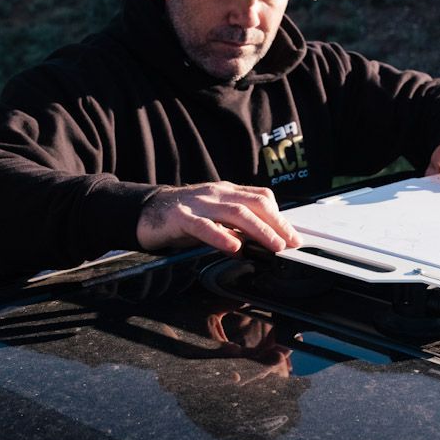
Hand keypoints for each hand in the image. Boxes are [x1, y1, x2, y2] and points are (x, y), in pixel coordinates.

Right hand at [137, 181, 299, 254]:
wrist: (145, 211)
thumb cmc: (184, 217)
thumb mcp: (215, 214)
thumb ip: (236, 222)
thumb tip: (264, 239)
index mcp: (227, 191)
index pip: (261, 198)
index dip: (280, 216)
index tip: (294, 236)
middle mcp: (217, 194)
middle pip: (254, 204)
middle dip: (277, 224)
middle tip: (291, 243)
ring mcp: (199, 204)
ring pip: (235, 213)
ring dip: (259, 231)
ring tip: (274, 246)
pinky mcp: (180, 218)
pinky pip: (204, 226)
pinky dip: (221, 236)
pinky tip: (234, 247)